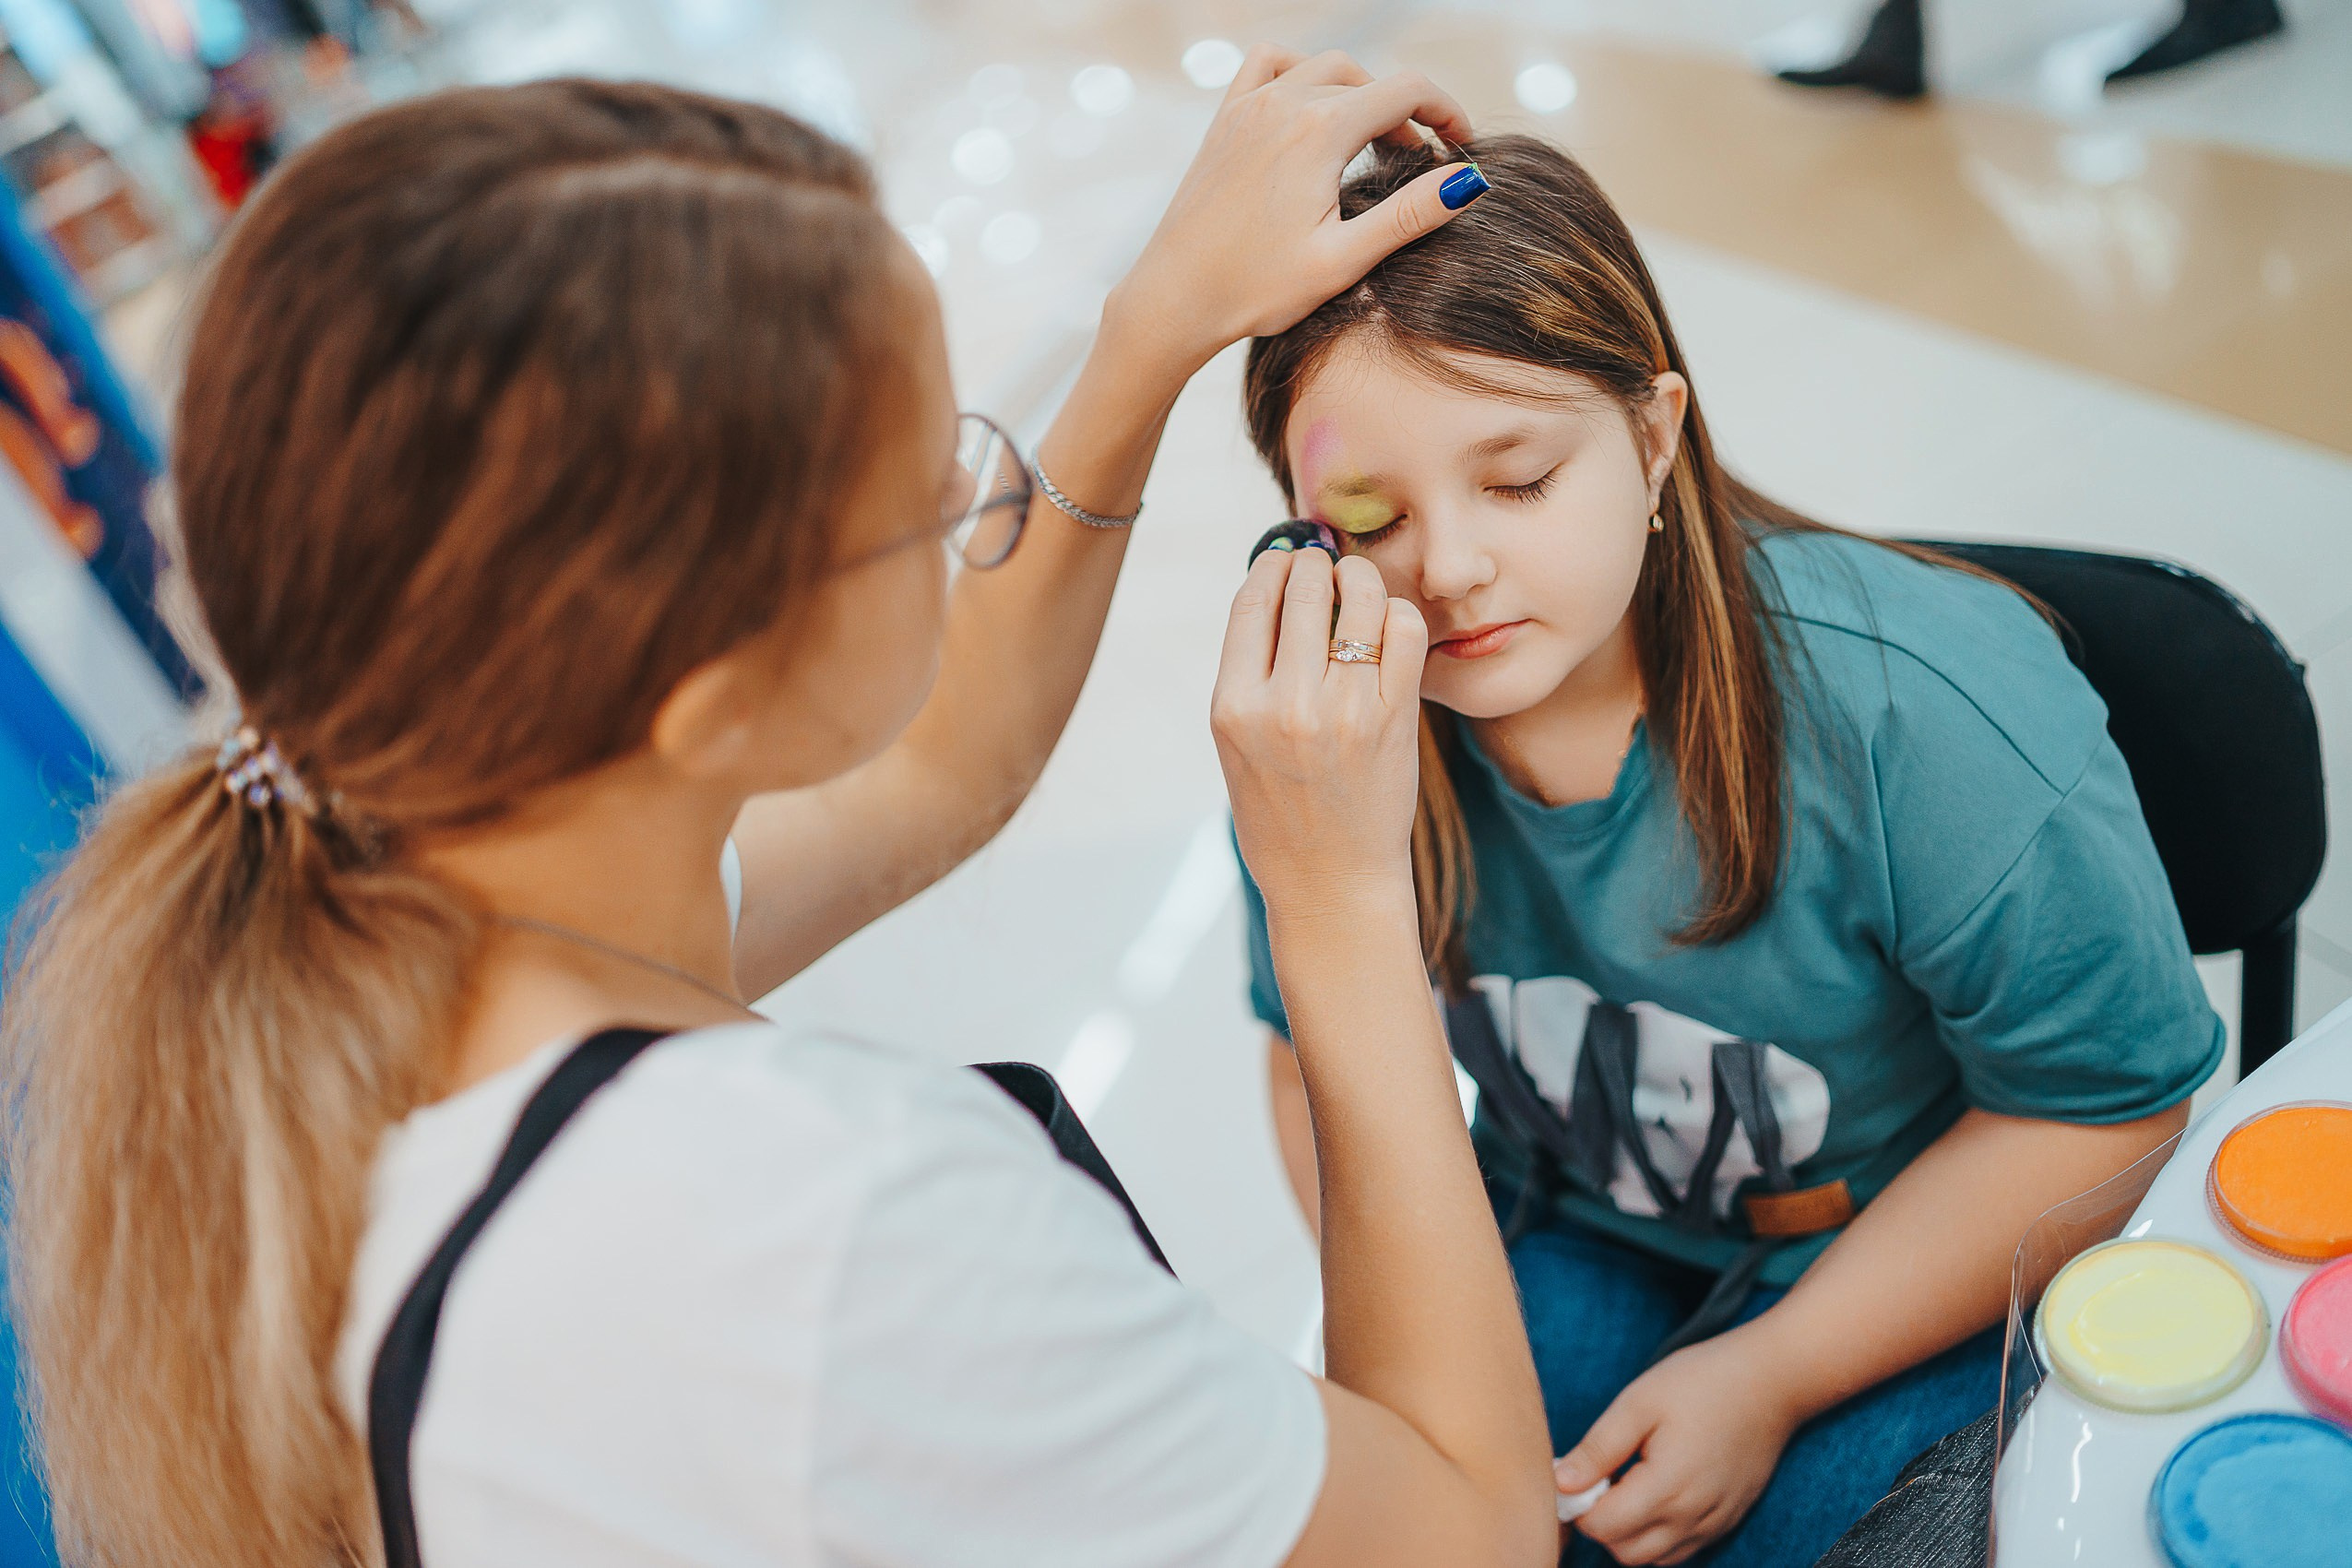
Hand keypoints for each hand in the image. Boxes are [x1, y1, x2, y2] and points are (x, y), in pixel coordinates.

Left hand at [1108, 46, 1478, 378]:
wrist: (1174, 298)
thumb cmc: (1255, 289)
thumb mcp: (1342, 260)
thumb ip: (1408, 216)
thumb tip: (1465, 181)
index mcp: (1319, 132)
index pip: (1407, 92)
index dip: (1446, 112)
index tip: (1463, 145)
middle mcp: (1283, 103)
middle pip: (1369, 81)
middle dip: (1406, 113)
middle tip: (1419, 162)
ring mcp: (1249, 107)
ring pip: (1324, 68)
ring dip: (1360, 93)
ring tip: (1374, 141)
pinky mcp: (1225, 122)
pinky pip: (1269, 65)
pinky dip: (1302, 72)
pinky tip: (1311, 108)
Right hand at [1212, 548, 1426, 912]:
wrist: (1331, 884)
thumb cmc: (1281, 816)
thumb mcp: (1237, 746)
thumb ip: (1252, 675)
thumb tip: (1277, 590)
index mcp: (1233, 708)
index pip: (1252, 600)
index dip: (1272, 565)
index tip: (1286, 560)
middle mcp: (1284, 704)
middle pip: (1304, 587)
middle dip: (1316, 565)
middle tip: (1326, 567)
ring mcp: (1343, 711)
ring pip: (1359, 597)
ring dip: (1360, 580)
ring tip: (1360, 590)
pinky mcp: (1395, 719)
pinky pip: (1405, 630)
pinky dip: (1399, 615)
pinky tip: (1390, 628)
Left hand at [1553, 1330, 1804, 1564]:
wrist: (1770, 1382)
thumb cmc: (1701, 1382)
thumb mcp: (1639, 1402)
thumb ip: (1598, 1448)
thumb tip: (1561, 1483)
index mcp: (1667, 1487)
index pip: (1602, 1528)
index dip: (1578, 1505)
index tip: (1577, 1473)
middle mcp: (1694, 1517)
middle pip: (1625, 1553)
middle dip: (1601, 1523)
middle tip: (1603, 1476)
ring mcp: (1714, 1524)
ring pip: (1654, 1558)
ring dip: (1629, 1533)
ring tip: (1631, 1481)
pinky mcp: (1727, 1521)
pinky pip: (1682, 1550)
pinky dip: (1659, 1535)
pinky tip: (1658, 1492)